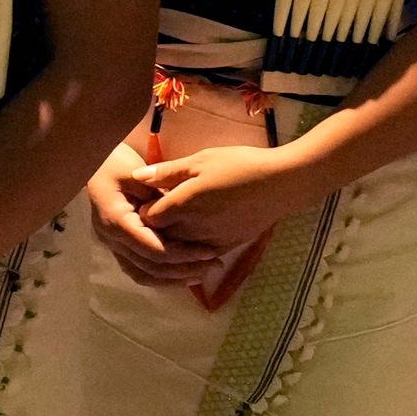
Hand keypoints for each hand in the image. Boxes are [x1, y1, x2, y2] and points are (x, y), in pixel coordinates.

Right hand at [89, 141, 221, 285]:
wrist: (97, 167)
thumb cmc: (117, 164)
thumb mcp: (137, 173)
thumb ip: (156, 196)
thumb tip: (176, 215)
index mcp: (116, 221)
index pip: (152, 248)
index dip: (181, 254)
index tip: (208, 253)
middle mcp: (112, 240)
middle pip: (150, 267)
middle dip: (183, 269)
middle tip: (213, 266)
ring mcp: (114, 246)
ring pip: (145, 276)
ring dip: (175, 279)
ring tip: (203, 274)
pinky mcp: (121, 249)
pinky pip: (142, 271)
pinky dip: (164, 277)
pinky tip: (186, 275)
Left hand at [127, 142, 312, 257]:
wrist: (280, 185)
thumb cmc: (240, 165)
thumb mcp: (202, 160)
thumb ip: (168, 172)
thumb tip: (137, 177)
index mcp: (182, 204)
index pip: (147, 217)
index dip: (145, 209)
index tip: (151, 198)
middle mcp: (191, 229)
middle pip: (160, 236)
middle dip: (156, 226)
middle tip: (162, 209)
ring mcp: (208, 242)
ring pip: (178, 248)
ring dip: (173, 238)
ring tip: (181, 219)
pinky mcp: (225, 248)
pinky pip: (199, 255)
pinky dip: (193, 248)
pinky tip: (198, 233)